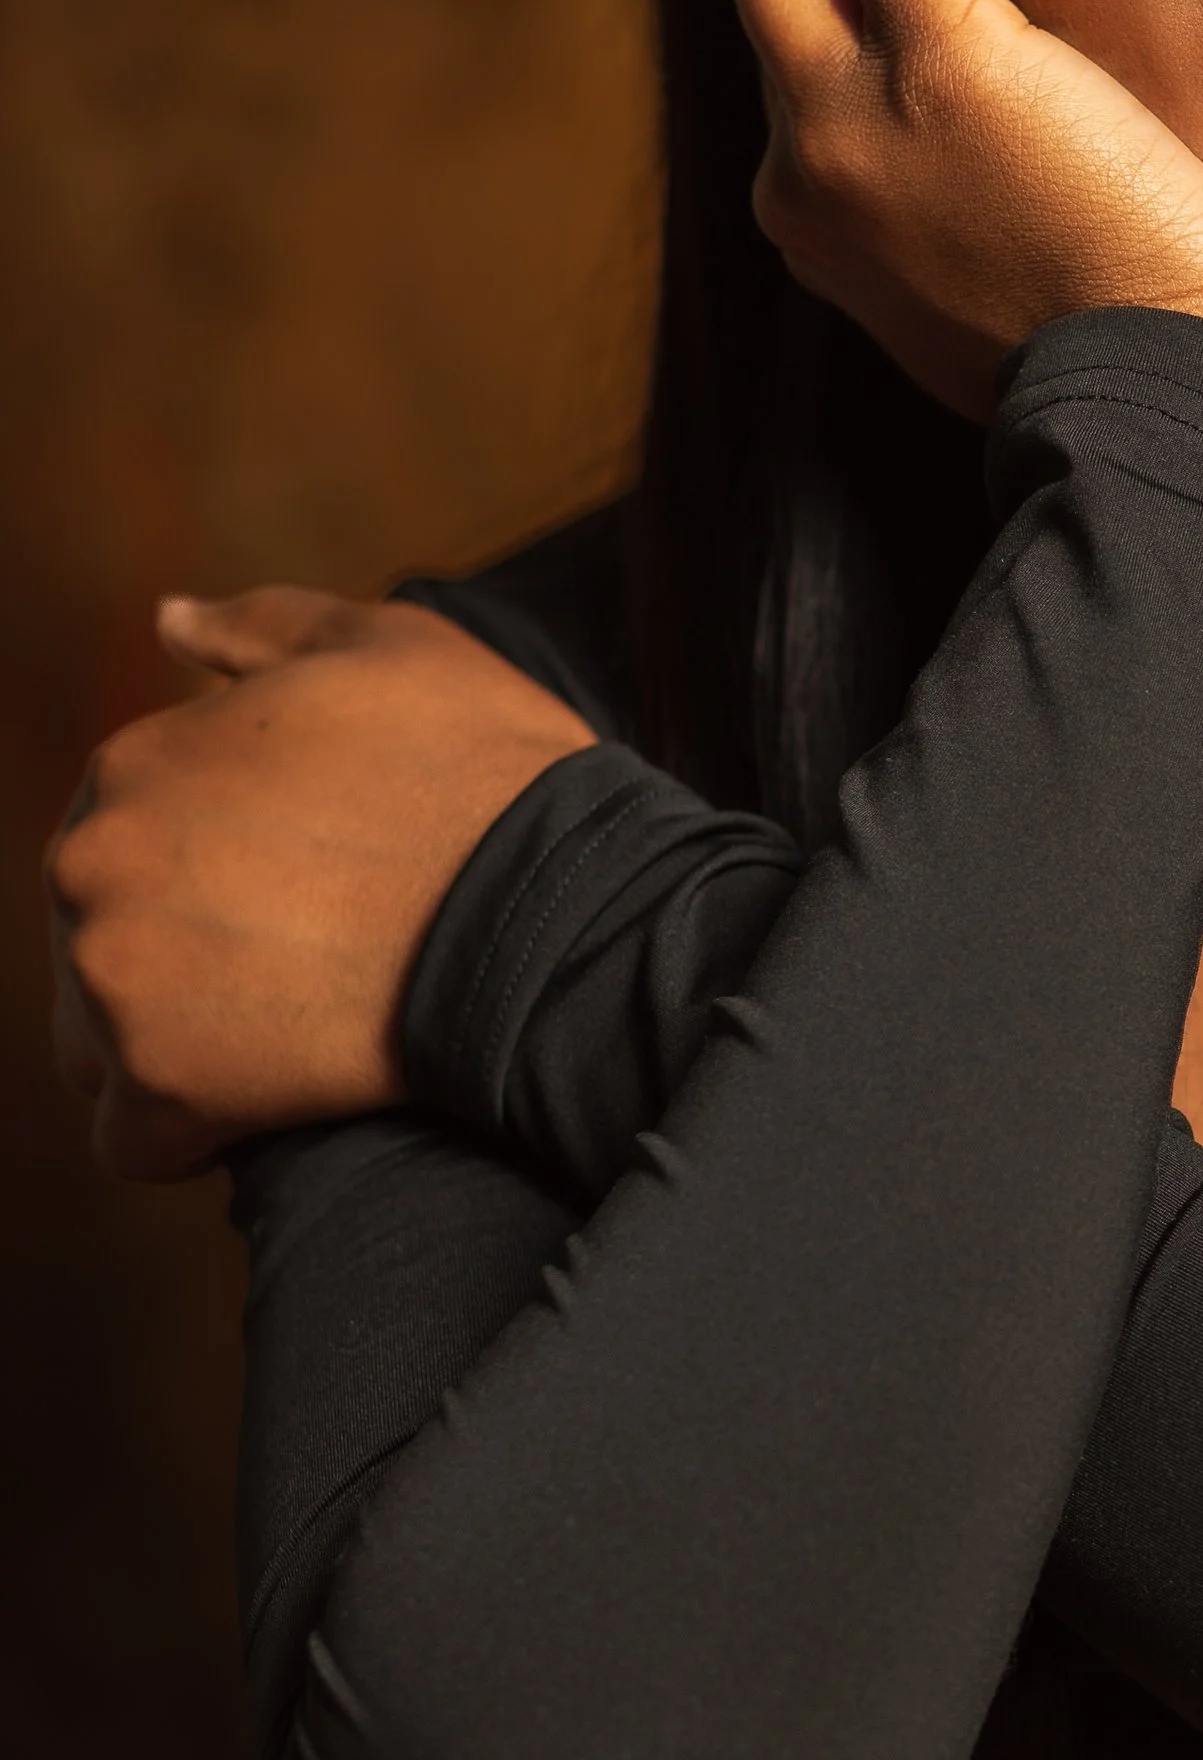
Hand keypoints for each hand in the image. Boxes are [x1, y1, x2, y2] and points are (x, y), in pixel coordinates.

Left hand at [48, 588, 595, 1181]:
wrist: (552, 903)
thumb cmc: (483, 767)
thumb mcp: (384, 646)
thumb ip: (259, 628)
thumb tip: (167, 620)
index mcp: (135, 760)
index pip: (124, 837)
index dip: (213, 868)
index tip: (294, 890)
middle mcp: (93, 862)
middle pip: (97, 937)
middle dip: (179, 955)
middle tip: (298, 964)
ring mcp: (116, 978)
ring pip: (100, 1040)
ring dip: (174, 1045)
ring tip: (286, 1035)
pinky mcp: (159, 1088)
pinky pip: (131, 1138)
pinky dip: (188, 1135)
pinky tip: (270, 1106)